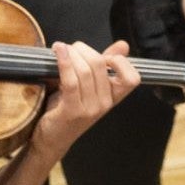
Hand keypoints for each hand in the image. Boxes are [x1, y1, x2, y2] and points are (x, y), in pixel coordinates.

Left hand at [27, 39, 142, 160]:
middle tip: (72, 47)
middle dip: (85, 50)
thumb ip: (105, 67)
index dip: (120, 61)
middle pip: (101, 66)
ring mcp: (89, 109)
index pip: (132, 78)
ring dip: (72, 54)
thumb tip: (123, 45)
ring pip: (85, 71)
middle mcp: (105, 104)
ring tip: (61, 49)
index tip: (102, 56)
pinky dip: (65, 62)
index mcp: (113, 98)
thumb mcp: (89, 88)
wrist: (52, 139)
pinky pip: (71, 81)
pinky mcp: (71, 111)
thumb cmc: (68, 111)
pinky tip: (58, 52)